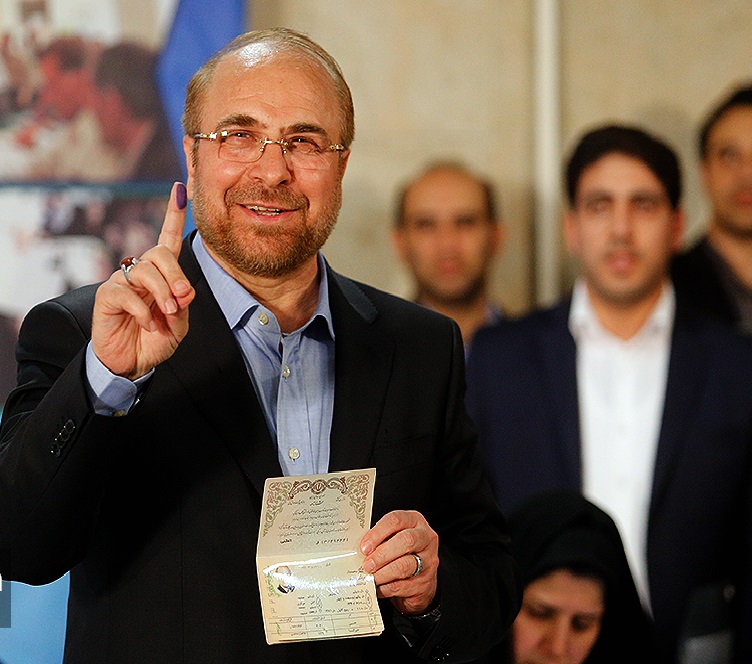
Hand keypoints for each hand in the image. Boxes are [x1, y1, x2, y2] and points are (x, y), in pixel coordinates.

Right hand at [91, 182, 194, 379]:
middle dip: (176, 274)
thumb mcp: (179, 324)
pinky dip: (143, 311)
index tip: (180, 188)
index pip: (168, 239)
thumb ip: (183, 304)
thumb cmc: (156, 339)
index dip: (173, 214)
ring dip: (162, 293)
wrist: (132, 362)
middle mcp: (141, 272)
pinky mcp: (107, 296)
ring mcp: (123, 282)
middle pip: (159, 253)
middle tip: (182, 298)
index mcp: (161, 274)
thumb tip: (183, 290)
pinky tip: (147, 324)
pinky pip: (126, 292)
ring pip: (145, 270)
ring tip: (167, 314)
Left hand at [360, 510, 438, 614]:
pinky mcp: (425, 583)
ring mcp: (428, 561)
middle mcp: (425, 538)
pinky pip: (402, 586)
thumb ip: (380, 540)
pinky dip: (386, 587)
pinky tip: (377, 587)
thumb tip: (359, 549)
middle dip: (382, 554)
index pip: (396, 520)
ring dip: (383, 573)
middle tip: (367, 564)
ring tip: (370, 576)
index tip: (364, 546)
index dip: (378, 532)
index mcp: (415, 521)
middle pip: (405, 541)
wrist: (419, 579)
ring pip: (404, 565)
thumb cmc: (401, 553)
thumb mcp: (392, 539)